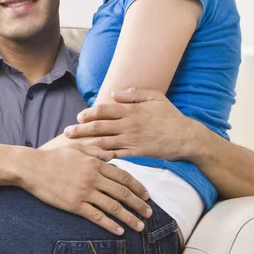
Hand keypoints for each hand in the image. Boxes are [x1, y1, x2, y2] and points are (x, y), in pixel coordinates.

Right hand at [20, 142, 152, 234]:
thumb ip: (95, 151)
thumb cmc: (53, 158)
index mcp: (95, 163)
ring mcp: (84, 192)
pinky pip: (96, 216)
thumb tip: (111, 155)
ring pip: (113, 207)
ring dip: (129, 218)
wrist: (32, 168)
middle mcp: (93, 178)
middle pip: (122, 193)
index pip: (123, 176)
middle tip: (150, 213)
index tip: (147, 195)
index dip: (137, 187)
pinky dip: (110, 225)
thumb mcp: (76, 149)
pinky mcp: (74, 205)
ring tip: (139, 226)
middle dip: (139, 204)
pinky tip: (119, 231)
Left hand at [63, 87, 193, 160]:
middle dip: (81, 130)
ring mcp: (131, 140)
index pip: (104, 110)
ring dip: (87, 144)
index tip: (79, 117)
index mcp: (131, 110)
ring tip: (73, 147)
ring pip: (104, 142)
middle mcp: (128, 125)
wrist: (186, 137)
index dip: (89, 113)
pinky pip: (116, 155)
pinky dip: (103, 157)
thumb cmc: (170, 116)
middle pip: (99, 127)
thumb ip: (134, 94)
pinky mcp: (136, 153)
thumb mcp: (155, 97)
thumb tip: (113, 93)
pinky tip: (91, 159)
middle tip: (66, 133)